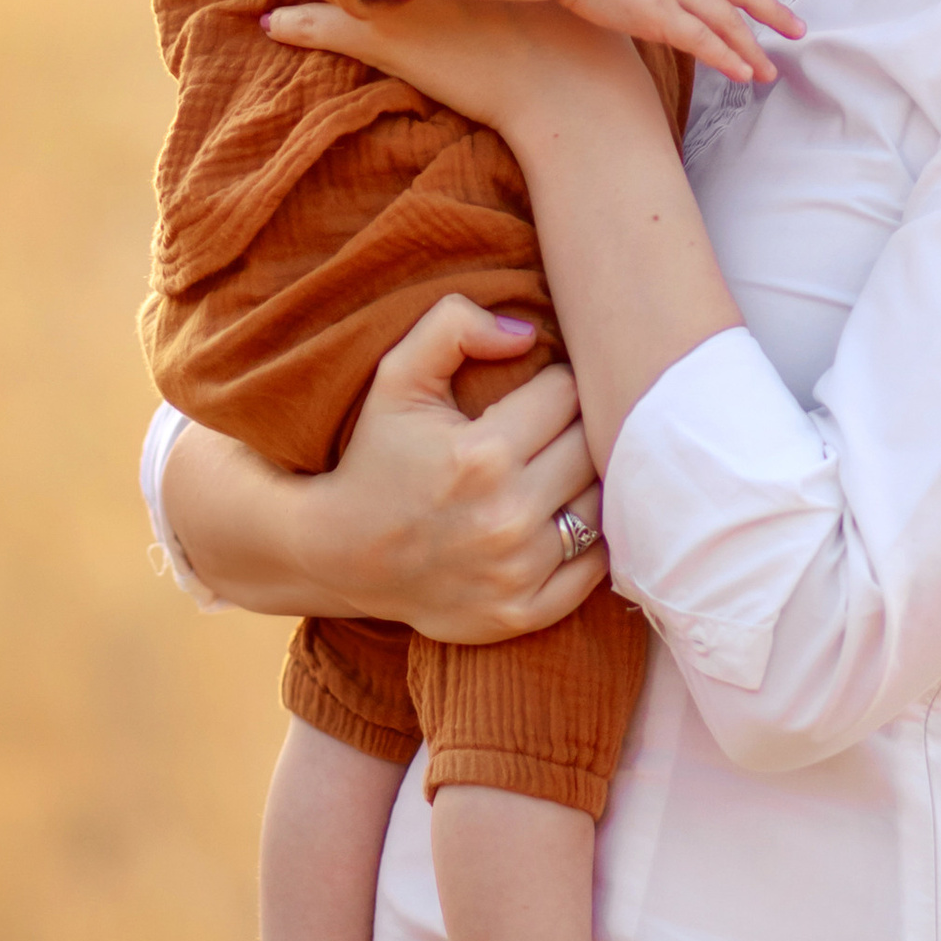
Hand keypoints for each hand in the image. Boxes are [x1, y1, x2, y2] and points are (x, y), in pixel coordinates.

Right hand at [160, 294, 610, 641]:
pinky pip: (596, 568)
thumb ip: (453, 326)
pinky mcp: (525, 613)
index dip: (551, 385)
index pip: (567, 393)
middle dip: (572, 430)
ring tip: (550, 473)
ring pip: (600, 504)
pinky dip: (587, 542)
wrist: (340, 553)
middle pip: (591, 447)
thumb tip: (525, 332)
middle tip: (544, 433)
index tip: (530, 395)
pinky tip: (557, 520)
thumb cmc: (376, 456)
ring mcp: (519, 570)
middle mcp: (507, 516)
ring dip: (583, 484)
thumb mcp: (397, 377)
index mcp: (482, 454)